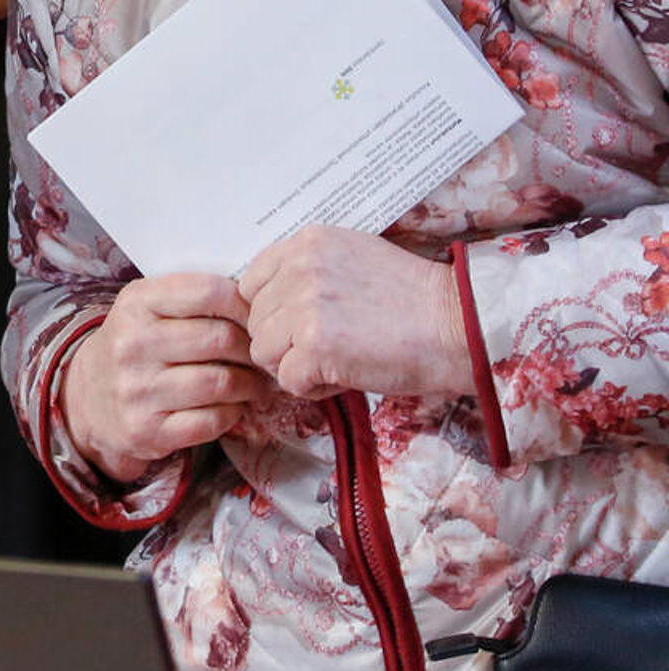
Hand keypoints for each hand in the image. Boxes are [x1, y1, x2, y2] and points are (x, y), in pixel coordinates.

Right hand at [63, 274, 272, 482]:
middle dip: (253, 349)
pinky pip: (212, 420)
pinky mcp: (147, 431)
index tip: (255, 317)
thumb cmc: (134, 346)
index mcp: (136, 305)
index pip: (209, 293)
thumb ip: (193, 296)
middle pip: (221, 339)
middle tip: (262, 356)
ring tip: (256, 383)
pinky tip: (233, 406)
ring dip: (251, 385)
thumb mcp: (147, 306)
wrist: (86, 399)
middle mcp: (132, 346)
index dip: (245, 304)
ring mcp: (138, 392)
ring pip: (222, 382)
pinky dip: (233, 413)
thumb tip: (260, 304)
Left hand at [238, 225, 473, 399]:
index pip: (252, 284)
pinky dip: (314, 388)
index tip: (305, 322)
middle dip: (286, 342)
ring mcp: (303, 306)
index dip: (274, 312)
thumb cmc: (413, 300)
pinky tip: (347, 372)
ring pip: (263, 353)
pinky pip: (286, 381)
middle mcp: (300, 268)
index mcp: (308, 242)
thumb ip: (307, 271)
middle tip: (333, 342)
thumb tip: (267, 299)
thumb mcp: (354, 259)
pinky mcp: (312, 346)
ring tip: (340, 356)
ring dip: (296, 365)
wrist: (459, 326)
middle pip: (255, 322)